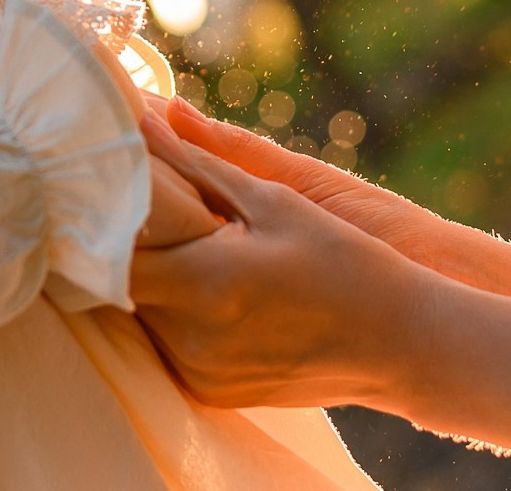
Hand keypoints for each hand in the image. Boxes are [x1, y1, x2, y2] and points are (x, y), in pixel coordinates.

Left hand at [129, 113, 510, 460]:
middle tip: (138, 202)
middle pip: (123, 283)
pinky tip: (205, 282)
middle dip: (128, 242)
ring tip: (178, 240)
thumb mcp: (276, 200)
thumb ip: (201, 163)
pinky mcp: (211, 392)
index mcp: (203, 283)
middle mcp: (191, 337)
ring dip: (154, 276)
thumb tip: (148, 118)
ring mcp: (200, 372)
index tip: (108, 182)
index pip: (115, 250)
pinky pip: (169, 342)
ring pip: (143, 314)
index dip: (106, 213)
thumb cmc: (347, 260)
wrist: (404, 343)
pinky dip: (176, 310)